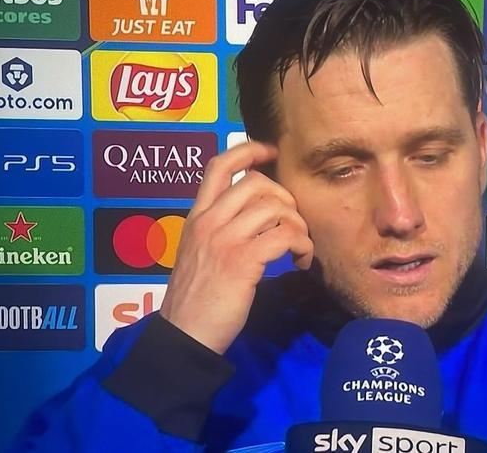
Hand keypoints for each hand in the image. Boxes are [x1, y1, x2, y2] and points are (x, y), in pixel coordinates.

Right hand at [159, 141, 313, 353]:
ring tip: (299, 248)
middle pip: (256, 182)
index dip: (249, 150)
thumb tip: (257, 215)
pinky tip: (301, 261)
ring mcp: (224, 240)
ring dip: (298, 225)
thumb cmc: (195, 300)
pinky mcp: (242, 261)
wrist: (184, 336)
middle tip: (292, 223)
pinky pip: (285, 236)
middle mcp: (209, 222)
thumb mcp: (198, 253)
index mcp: (196, 217)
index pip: (219, 165)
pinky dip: (302, 246)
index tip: (272, 152)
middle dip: (285, 197)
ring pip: (275, 207)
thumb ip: (219, 229)